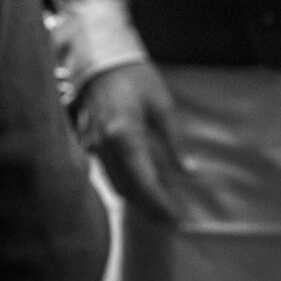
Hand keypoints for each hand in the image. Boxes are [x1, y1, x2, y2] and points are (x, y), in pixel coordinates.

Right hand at [70, 62, 189, 224]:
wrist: (100, 59)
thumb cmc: (135, 78)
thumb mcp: (162, 107)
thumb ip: (175, 143)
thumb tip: (190, 172)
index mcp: (124, 136)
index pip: (144, 183)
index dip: (161, 204)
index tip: (177, 219)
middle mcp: (105, 146)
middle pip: (128, 190)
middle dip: (150, 209)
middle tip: (171, 221)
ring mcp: (93, 146)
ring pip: (115, 184)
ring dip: (137, 200)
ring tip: (160, 209)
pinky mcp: (89, 143)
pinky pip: (108, 172)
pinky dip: (126, 184)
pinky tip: (141, 186)